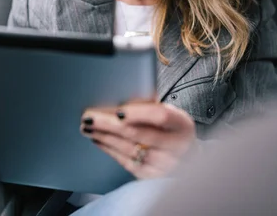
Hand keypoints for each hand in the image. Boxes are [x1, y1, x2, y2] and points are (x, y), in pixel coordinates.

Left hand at [80, 101, 195, 178]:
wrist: (188, 158)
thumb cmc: (172, 130)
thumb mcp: (169, 114)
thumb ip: (150, 106)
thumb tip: (120, 99)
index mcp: (183, 125)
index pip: (160, 116)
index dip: (138, 112)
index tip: (118, 110)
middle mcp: (178, 148)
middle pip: (139, 134)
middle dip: (109, 124)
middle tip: (89, 117)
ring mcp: (166, 166)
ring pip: (129, 149)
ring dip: (104, 137)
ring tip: (88, 127)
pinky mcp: (153, 178)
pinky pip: (127, 163)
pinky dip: (110, 150)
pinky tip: (98, 140)